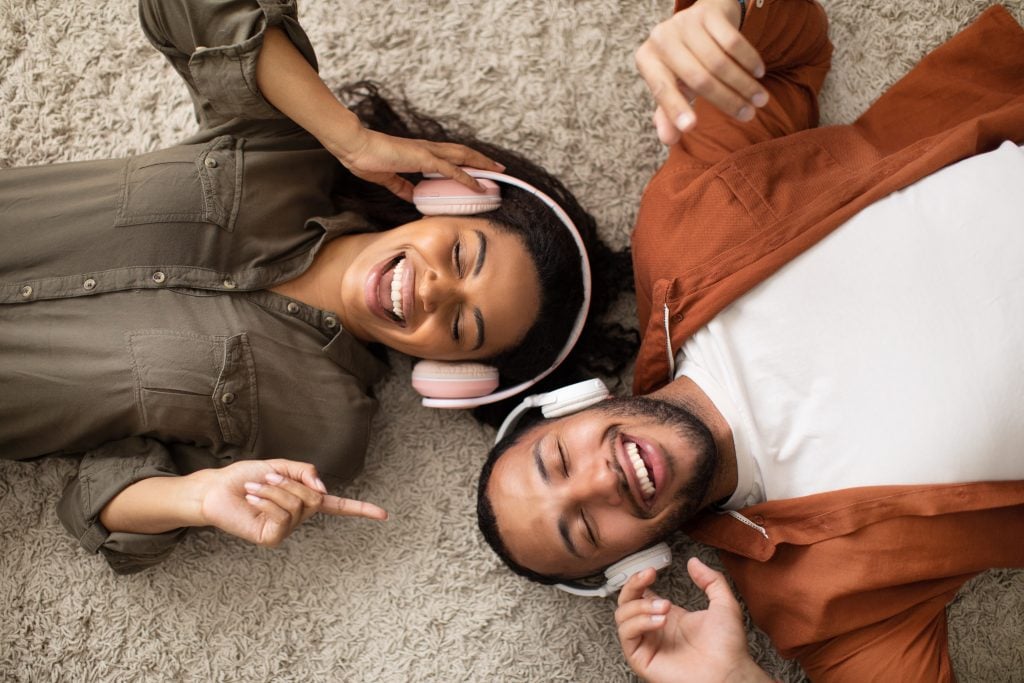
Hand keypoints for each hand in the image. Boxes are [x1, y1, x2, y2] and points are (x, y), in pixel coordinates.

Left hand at [194, 459, 387, 546]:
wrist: (216, 489)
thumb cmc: (245, 478)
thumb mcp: (280, 466)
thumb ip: (305, 472)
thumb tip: (324, 491)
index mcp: (303, 500)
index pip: (338, 507)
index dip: (361, 510)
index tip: (385, 516)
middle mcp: (298, 518)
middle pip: (315, 497)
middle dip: (291, 483)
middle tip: (267, 478)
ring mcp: (286, 529)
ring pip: (298, 504)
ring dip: (275, 490)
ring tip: (254, 489)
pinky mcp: (272, 537)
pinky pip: (283, 516)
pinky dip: (268, 501)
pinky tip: (252, 499)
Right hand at [329, 127, 505, 201]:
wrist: (354, 146)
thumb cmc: (367, 159)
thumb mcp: (388, 179)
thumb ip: (402, 187)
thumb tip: (413, 197)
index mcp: (420, 154)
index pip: (450, 157)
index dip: (466, 163)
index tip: (479, 170)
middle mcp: (428, 150)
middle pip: (462, 153)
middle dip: (482, 161)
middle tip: (498, 168)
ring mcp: (427, 152)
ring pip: (462, 157)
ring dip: (481, 165)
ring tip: (498, 172)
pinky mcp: (422, 158)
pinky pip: (450, 169)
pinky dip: (466, 178)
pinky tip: (478, 186)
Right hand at [615, 558, 770, 682]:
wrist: (730, 671)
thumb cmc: (728, 647)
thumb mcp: (723, 604)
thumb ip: (710, 580)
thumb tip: (694, 562)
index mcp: (668, 617)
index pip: (640, 594)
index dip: (639, 579)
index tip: (652, 570)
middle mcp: (654, 629)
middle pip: (626, 601)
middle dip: (633, 585)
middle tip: (648, 576)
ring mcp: (647, 644)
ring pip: (622, 617)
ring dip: (640, 606)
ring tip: (665, 607)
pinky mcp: (642, 659)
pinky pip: (627, 635)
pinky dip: (639, 623)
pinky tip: (659, 620)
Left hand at [635, 0, 767, 144]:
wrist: (699, 20)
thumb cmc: (684, 62)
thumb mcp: (674, 86)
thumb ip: (669, 113)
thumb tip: (669, 140)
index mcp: (647, 60)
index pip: (661, 89)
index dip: (675, 109)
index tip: (691, 128)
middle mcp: (661, 38)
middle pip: (697, 78)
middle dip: (726, 101)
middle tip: (748, 116)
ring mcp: (684, 22)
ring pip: (719, 62)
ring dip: (744, 85)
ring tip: (760, 100)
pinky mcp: (708, 12)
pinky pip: (733, 42)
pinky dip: (749, 60)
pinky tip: (759, 73)